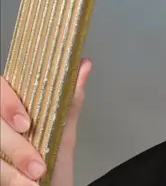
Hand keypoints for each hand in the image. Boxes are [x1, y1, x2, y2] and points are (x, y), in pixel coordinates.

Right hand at [1, 58, 91, 185]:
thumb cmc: (53, 168)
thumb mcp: (63, 135)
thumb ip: (69, 102)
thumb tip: (83, 66)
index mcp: (12, 108)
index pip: (0, 88)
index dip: (7, 103)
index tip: (26, 123)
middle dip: (15, 145)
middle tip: (37, 164)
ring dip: (14, 164)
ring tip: (37, 175)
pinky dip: (10, 177)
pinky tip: (27, 184)